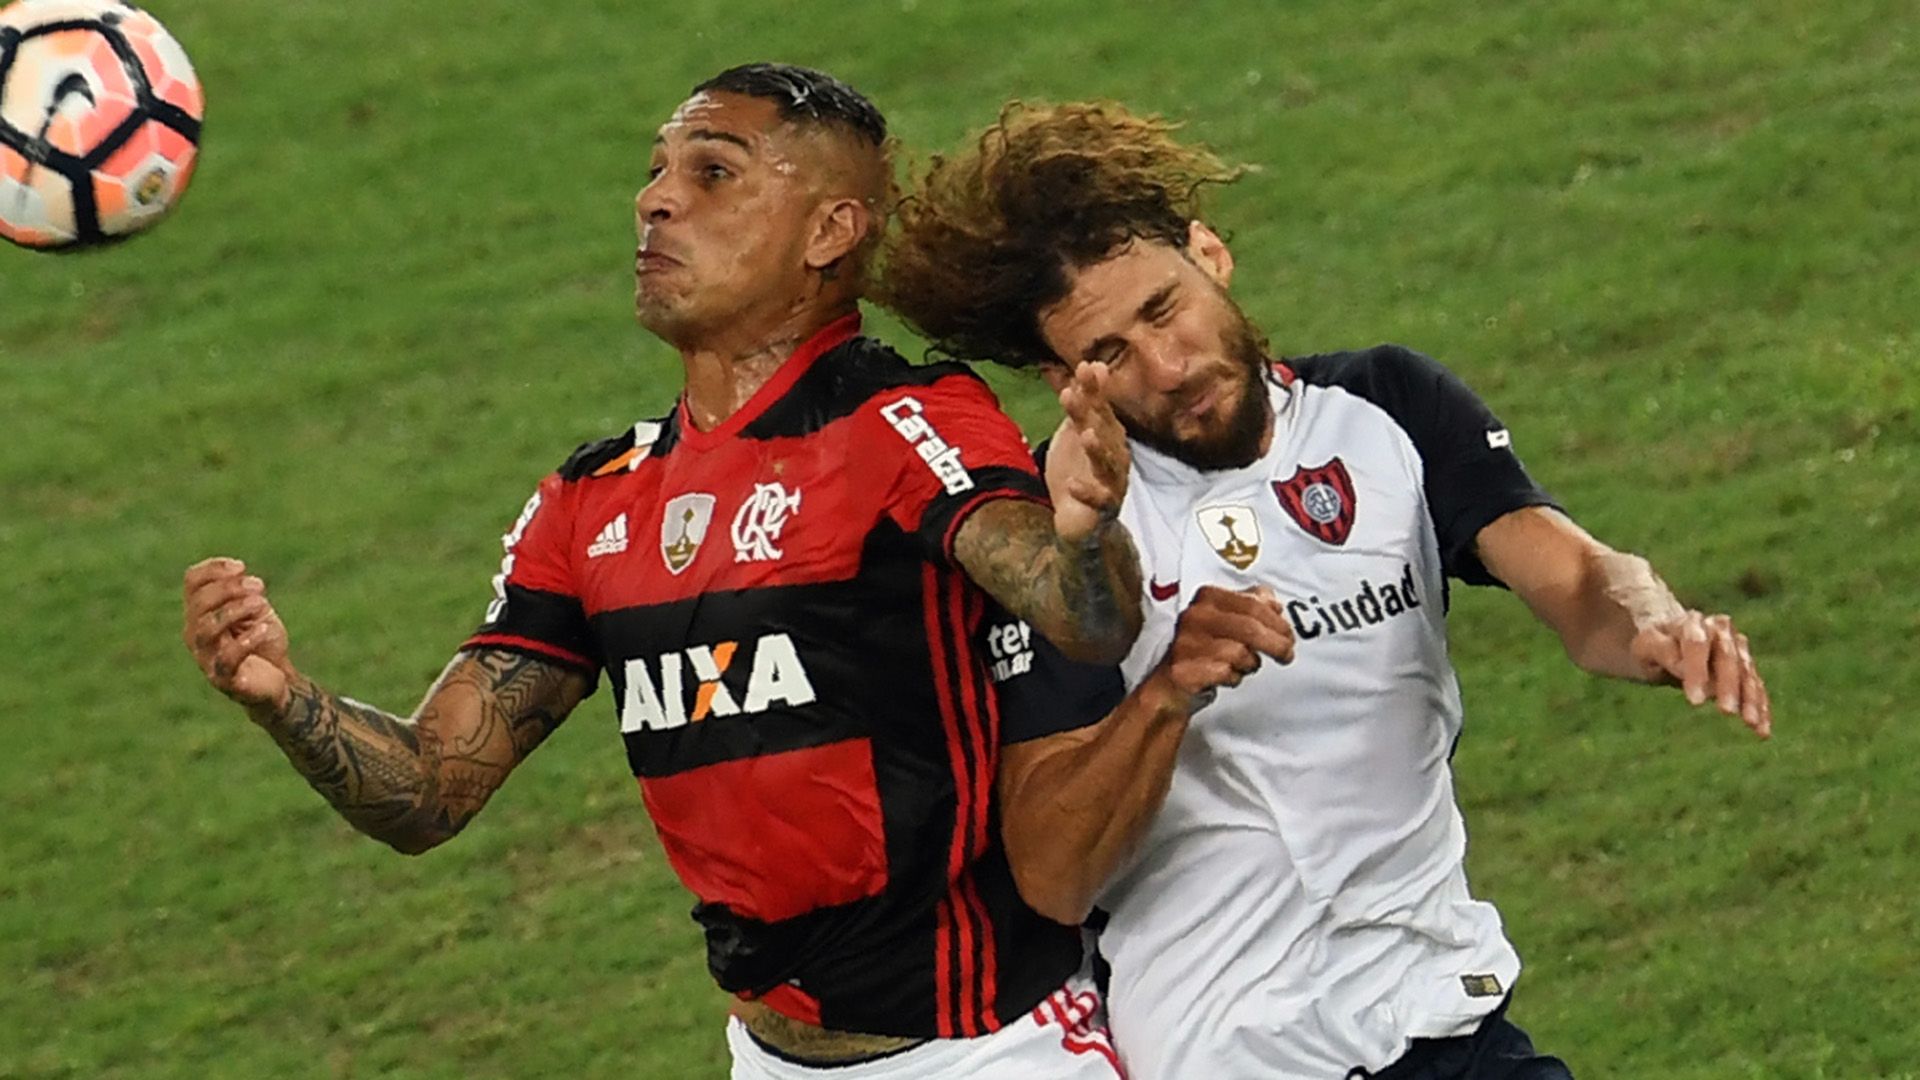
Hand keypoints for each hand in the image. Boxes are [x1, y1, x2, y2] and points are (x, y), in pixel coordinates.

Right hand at [182, 557, 295, 712]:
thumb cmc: (261, 641)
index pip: (192, 582)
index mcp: (200, 612)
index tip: (241, 566)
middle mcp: (196, 634)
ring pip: (206, 630)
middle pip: (198, 605)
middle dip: (228, 589)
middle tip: (258, 585)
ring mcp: (206, 658)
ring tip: (260, 603)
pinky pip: (226, 659)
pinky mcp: (224, 680)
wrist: (278, 679)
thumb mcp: (257, 610)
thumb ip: (245, 593)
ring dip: (234, 611)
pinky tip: (263, 630)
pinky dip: (245, 641)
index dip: (213, 569)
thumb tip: (239, 574)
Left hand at [1045, 361, 1129, 544]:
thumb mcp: (1076, 433)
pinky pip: (1098, 500)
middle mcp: (1115, 457)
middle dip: (1091, 413)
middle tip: (1073, 394)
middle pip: (1104, 432)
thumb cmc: (1080, 472)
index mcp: (1109, 437)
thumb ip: (1084, 403)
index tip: (1084, 367)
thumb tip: (1093, 364)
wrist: (1080, 521)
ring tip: (1086, 436)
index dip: (1093, 390)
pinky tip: (1073, 484)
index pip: (1101, 409)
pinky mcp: (1103, 508)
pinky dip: (1086, 492)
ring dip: (1097, 450)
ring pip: (1107, 465)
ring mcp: (1112, 483)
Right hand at [1151, 585, 1295, 710]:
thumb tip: (1273, 602)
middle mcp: (1195, 616)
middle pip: (1250, 628)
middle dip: (1276, 644)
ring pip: (1240, 653)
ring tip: (1244, 666)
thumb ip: (1251, 604)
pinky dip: (1233, 678)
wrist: (1170, 684)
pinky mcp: (1184, 669)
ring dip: (1249, 664)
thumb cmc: (1203, 648)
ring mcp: (1186, 643)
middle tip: (1287, 655)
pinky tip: (1228, 676)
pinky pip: (1225, 673)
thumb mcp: (1227, 619)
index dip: (1277, 623)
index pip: (1253, 604)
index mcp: (1207, 597)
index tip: (1289, 636)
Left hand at [1629, 610, 1770, 737]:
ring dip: (1751, 699)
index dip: (1697, 671)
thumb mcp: (1646, 646)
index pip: (1696, 644)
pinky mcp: (1747, 668)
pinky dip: (1761, 708)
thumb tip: (1684, 669)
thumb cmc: (1654, 644)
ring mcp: (1737, 648)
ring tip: (1751, 724)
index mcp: (1693, 623)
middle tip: (1726, 712)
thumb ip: (1663, 652)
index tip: (1695, 702)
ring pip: (1747, 673)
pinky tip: (1762, 729)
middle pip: (1727, 658)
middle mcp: (1721, 632)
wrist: (1671, 638)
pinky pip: (1756, 688)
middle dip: (1729, 686)